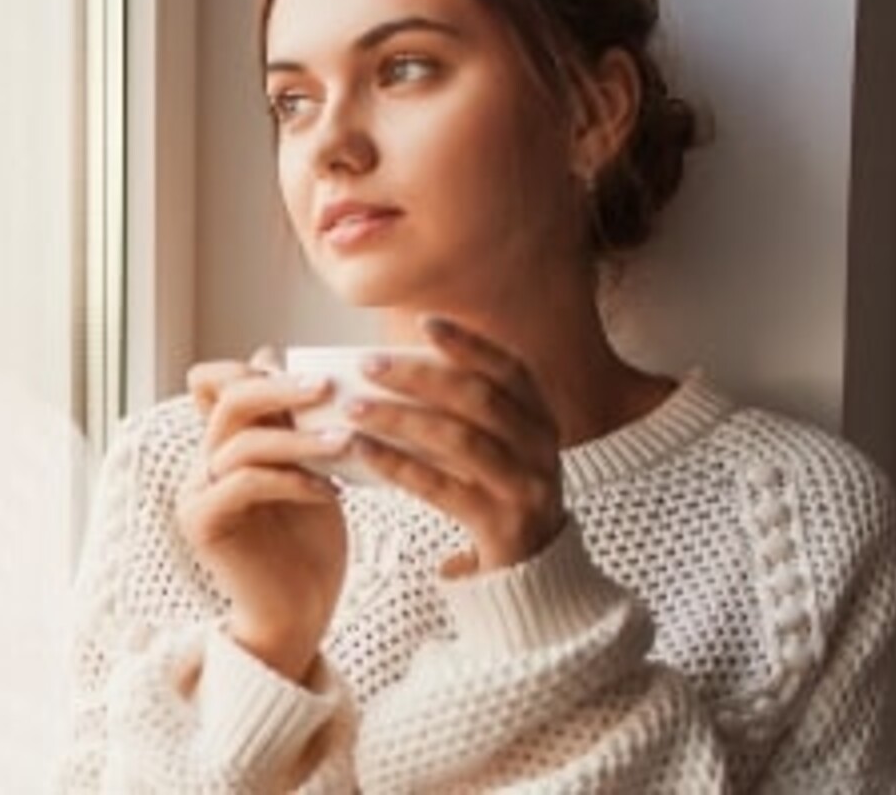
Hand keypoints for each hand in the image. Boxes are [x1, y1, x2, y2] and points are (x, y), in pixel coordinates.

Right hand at [176, 348, 349, 680]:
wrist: (299, 616)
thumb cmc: (309, 547)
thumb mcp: (310, 472)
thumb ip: (293, 424)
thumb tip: (273, 356)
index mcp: (223, 446)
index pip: (214, 383)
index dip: (251, 368)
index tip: (313, 375)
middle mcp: (202, 463)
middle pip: (228, 399)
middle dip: (281, 387)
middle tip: (329, 388)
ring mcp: (198, 492)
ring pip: (241, 440)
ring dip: (299, 438)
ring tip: (347, 442)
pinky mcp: (204, 522)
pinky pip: (244, 482)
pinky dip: (291, 479)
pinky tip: (328, 491)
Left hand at [347, 316, 566, 573]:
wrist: (534, 572)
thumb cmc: (498, 494)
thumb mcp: (499, 447)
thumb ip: (464, 412)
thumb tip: (394, 367)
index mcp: (541, 420)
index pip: (511, 370)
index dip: (470, 344)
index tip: (424, 323)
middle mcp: (540, 449)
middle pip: (479, 399)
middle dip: (419, 377)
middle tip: (368, 365)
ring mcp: (525, 488)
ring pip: (458, 440)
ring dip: (400, 418)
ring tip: (353, 407)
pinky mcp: (501, 525)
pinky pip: (441, 487)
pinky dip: (397, 464)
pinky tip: (361, 449)